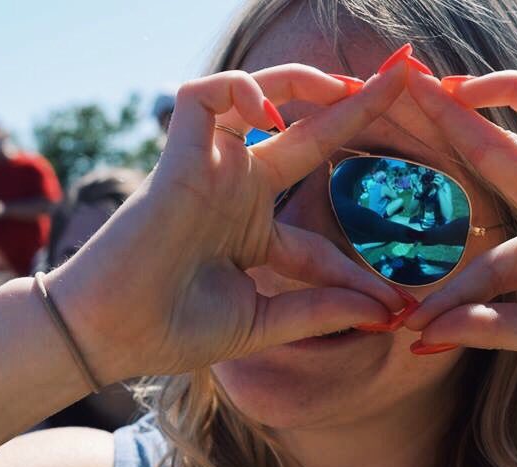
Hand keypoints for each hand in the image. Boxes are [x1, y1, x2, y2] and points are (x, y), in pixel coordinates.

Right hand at [46, 63, 409, 381]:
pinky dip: (237, 89)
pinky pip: (204, 98)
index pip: (320, 235)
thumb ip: (320, 311)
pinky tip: (272, 113)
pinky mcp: (179, 156)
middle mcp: (237, 191)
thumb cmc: (173, 331)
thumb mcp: (261, 322)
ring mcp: (210, 170)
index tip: (398, 302)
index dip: (359, 268)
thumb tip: (386, 314)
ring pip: (257, 97)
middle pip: (307, 137)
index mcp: (254, 232)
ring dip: (304, 82)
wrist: (113, 334)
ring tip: (350, 85)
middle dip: (355, 111)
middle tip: (403, 88)